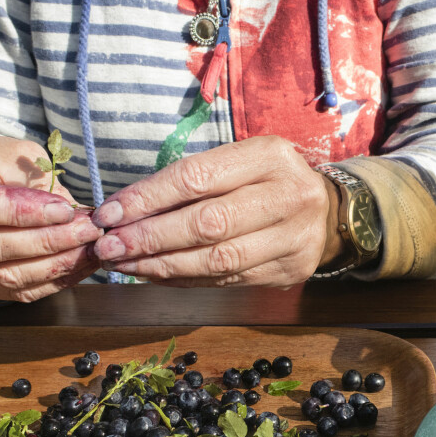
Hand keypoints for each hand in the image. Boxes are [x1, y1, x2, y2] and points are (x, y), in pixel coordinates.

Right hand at [0, 134, 102, 301]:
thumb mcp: (3, 151)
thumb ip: (32, 178)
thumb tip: (70, 214)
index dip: (17, 212)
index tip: (64, 210)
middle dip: (44, 242)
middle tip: (88, 231)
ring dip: (51, 266)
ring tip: (88, 249)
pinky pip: (6, 291)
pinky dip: (46, 282)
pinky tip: (75, 266)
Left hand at [90, 136, 343, 286]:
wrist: (326, 211)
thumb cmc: (264, 181)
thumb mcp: (238, 162)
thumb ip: (191, 181)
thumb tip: (124, 210)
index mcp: (270, 156)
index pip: (197, 178)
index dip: (148, 198)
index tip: (109, 213)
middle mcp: (288, 195)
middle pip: (207, 223)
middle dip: (150, 238)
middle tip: (109, 247)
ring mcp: (294, 237)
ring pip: (217, 259)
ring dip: (163, 265)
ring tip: (125, 264)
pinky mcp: (290, 270)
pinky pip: (227, 280)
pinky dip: (185, 279)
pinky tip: (155, 274)